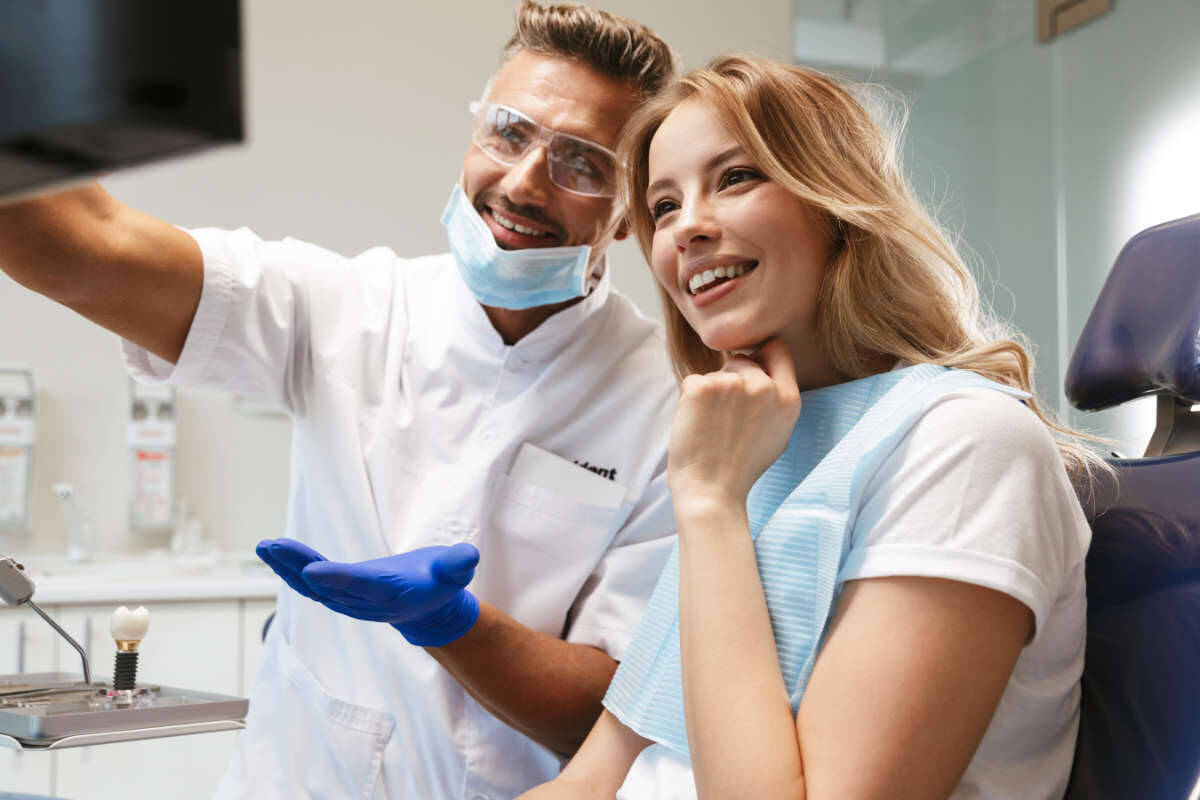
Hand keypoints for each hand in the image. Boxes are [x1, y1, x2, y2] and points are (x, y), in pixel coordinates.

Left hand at [255, 538, 480, 645]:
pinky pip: (310, 583)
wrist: (428, 609)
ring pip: (312, 586)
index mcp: (390, 594)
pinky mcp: (339, 593)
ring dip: (287, 567)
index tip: (310, 569)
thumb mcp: (455, 572)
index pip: (360, 586)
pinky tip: (273, 552)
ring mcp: (348, 600)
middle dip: (298, 566)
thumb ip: (457, 565)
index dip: (336, 578)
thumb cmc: (441, 582)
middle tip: (274, 546)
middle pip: (327, 586)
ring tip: (265, 546)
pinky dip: (291, 568)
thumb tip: (468, 557)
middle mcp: (364, 602)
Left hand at [667, 339, 801, 511]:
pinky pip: (692, 381)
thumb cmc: (740, 467)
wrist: (711, 491)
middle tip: (724, 419)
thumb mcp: (777, 433)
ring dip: (709, 393)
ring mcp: (733, 385)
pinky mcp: (703, 387)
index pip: (777, 349)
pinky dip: (689, 400)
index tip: (749, 369)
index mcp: (788, 399)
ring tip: (712, 428)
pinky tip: (696, 425)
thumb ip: (775, 398)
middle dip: (730, 379)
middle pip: (741, 360)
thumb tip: (762, 364)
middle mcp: (764, 387)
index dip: (760, 356)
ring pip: (716, 373)